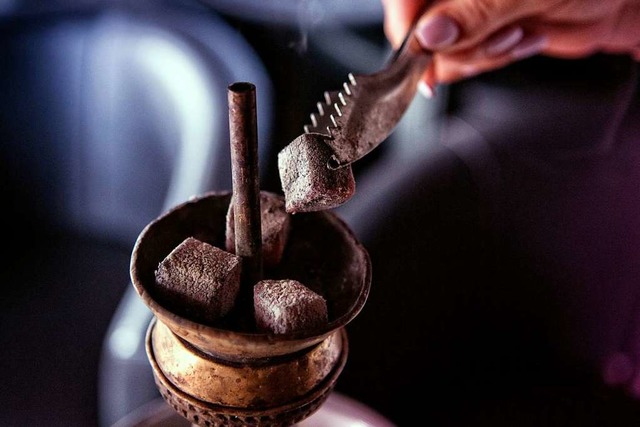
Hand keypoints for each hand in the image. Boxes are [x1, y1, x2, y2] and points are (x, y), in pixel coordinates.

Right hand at [382, 0, 639, 88]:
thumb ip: (474, 12)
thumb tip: (427, 37)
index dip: (407, 28)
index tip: (422, 55)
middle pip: (419, 30)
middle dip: (459, 45)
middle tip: (503, 33)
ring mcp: (466, 11)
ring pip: (440, 52)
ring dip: (483, 54)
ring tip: (522, 32)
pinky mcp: (480, 33)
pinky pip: (464, 62)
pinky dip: (493, 59)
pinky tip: (524, 38)